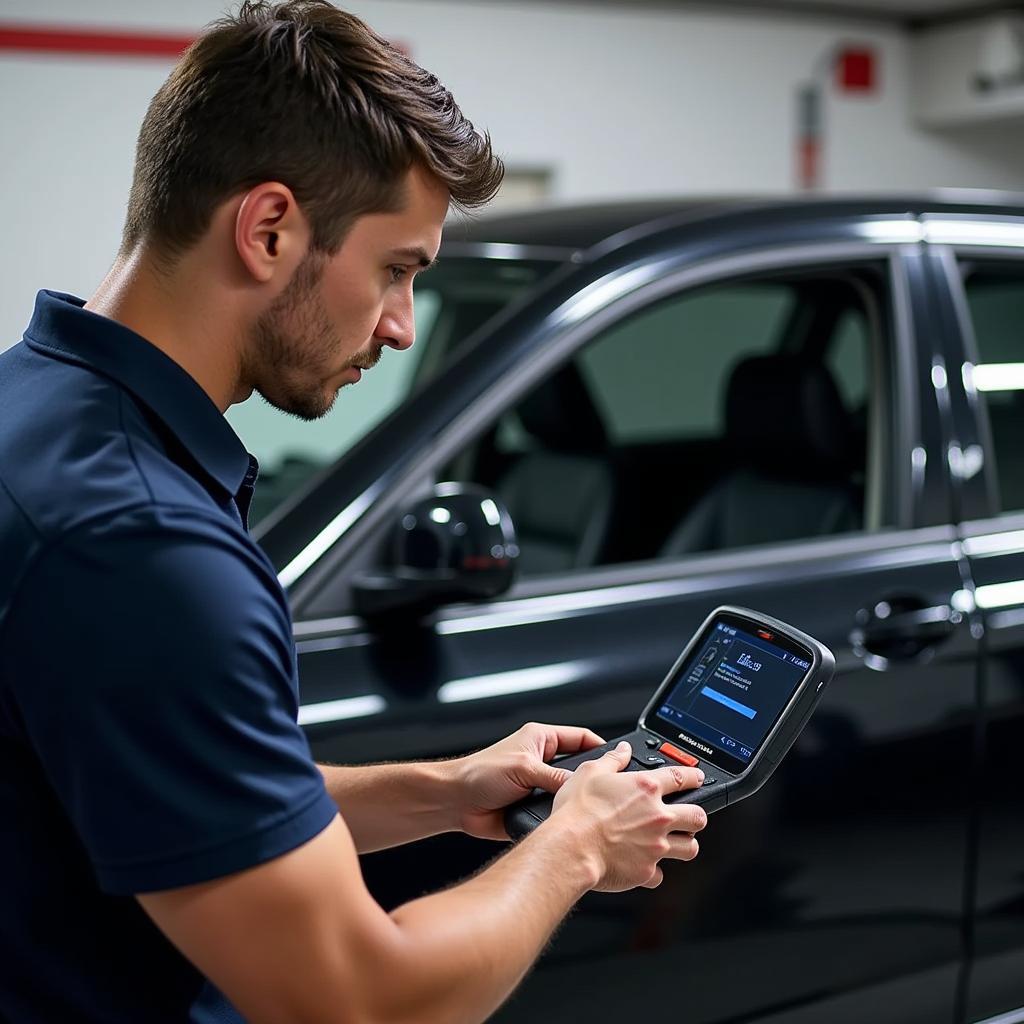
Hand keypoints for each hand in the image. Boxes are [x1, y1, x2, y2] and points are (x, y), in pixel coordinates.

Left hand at [451, 722, 605, 839]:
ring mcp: (539, 786)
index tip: (620, 760)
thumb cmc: (479, 773)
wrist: (456, 803)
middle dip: (592, 779)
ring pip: (570, 794)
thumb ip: (554, 776)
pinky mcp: (534, 809)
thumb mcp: (523, 768)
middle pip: (580, 768)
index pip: (581, 738)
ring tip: (593, 810)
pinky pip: (556, 814)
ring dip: (575, 802)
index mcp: (542, 740)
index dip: (601, 748)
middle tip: (611, 790)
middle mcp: (543, 761)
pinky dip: (562, 819)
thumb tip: (581, 786)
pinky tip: (571, 825)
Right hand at [549, 741, 706, 891]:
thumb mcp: (590, 772)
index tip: (697, 778)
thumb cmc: (578, 812)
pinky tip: (646, 868)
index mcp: (646, 788)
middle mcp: (657, 817)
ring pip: (690, 848)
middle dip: (697, 816)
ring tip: (678, 843)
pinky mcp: (647, 871)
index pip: (682, 777)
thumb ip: (612, 759)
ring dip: (686, 844)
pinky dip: (655, 872)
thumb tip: (623, 750)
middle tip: (691, 816)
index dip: (694, 776)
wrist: (571, 848)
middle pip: (697, 816)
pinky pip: (660, 876)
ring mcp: (655, 846)